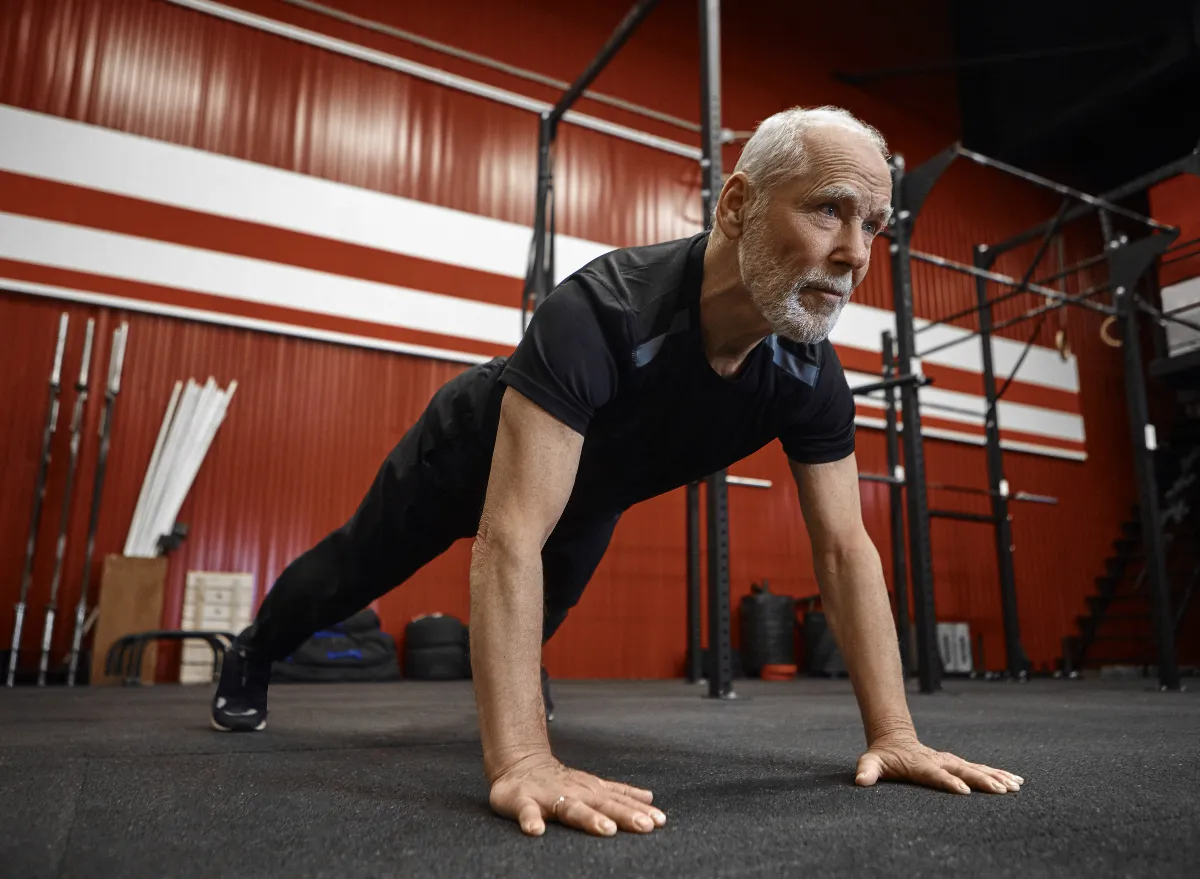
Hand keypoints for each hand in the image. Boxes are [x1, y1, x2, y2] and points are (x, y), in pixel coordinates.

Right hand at [489, 754, 666, 836]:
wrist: (520, 763)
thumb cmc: (560, 781)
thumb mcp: (592, 785)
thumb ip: (619, 793)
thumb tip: (649, 798)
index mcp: (591, 792)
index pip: (620, 802)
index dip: (639, 811)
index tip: (659, 821)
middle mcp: (575, 793)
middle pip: (603, 805)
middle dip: (624, 815)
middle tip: (644, 826)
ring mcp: (549, 797)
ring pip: (571, 808)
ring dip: (588, 818)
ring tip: (605, 829)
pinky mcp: (523, 801)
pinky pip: (526, 811)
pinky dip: (530, 820)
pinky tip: (535, 831)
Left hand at [855, 735, 1023, 794]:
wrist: (895, 738)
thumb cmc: (883, 756)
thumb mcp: (872, 762)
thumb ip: (867, 770)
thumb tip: (860, 780)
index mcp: (921, 764)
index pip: (936, 775)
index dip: (948, 782)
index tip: (964, 791)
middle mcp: (939, 761)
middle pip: (963, 771)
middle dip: (982, 780)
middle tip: (1001, 790)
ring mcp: (950, 761)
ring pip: (976, 768)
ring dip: (996, 776)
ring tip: (1015, 786)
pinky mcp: (958, 763)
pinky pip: (980, 768)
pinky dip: (998, 773)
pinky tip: (1015, 781)